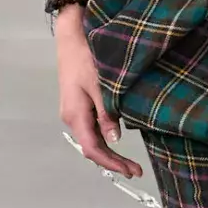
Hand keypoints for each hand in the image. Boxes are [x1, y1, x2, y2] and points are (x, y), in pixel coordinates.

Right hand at [55, 5, 143, 179]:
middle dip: (113, 161)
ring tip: (129, 162)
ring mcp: (75, 111)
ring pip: (92, 139)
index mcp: (75, 115)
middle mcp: (72, 117)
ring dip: (110, 152)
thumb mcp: (100, 85)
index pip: (93, 148)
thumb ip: (107, 112)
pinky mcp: (79, 105)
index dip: (112, 162)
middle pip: (92, 147)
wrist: (71, 36)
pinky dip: (105, 138)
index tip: (131, 170)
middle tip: (136, 171)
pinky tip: (118, 141)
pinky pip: (92, 128)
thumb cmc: (85, 57)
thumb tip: (115, 138)